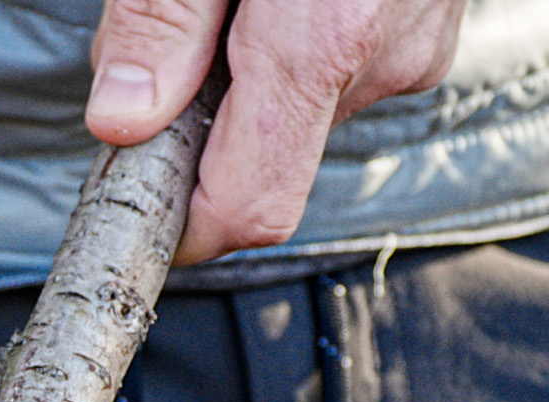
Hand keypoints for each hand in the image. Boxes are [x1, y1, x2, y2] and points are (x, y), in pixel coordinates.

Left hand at [84, 0, 463, 263]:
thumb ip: (159, 24)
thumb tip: (119, 124)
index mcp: (323, 38)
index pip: (249, 209)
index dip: (186, 231)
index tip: (133, 212)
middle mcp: (383, 58)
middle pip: (268, 164)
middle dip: (203, 132)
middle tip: (166, 53)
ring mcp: (417, 43)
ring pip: (305, 115)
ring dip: (248, 82)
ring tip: (226, 2)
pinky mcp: (429, 25)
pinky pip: (343, 71)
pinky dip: (295, 49)